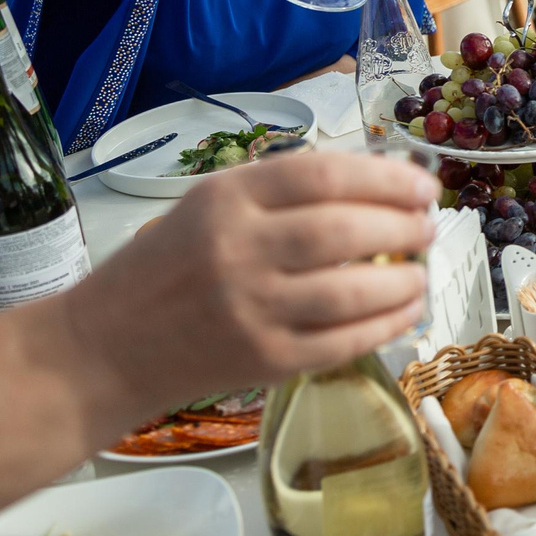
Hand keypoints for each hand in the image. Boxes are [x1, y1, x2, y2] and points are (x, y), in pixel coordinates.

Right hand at [63, 151, 432, 410]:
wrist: (105, 347)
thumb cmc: (167, 268)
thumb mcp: (210, 206)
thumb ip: (283, 193)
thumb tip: (382, 185)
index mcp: (226, 199)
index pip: (324, 176)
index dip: (387, 179)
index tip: (423, 186)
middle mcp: (238, 249)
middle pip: (344, 230)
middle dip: (404, 226)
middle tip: (429, 227)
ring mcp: (252, 308)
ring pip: (352, 290)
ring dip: (404, 281)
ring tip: (421, 273)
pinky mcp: (264, 359)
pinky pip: (343, 341)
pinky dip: (385, 326)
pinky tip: (405, 313)